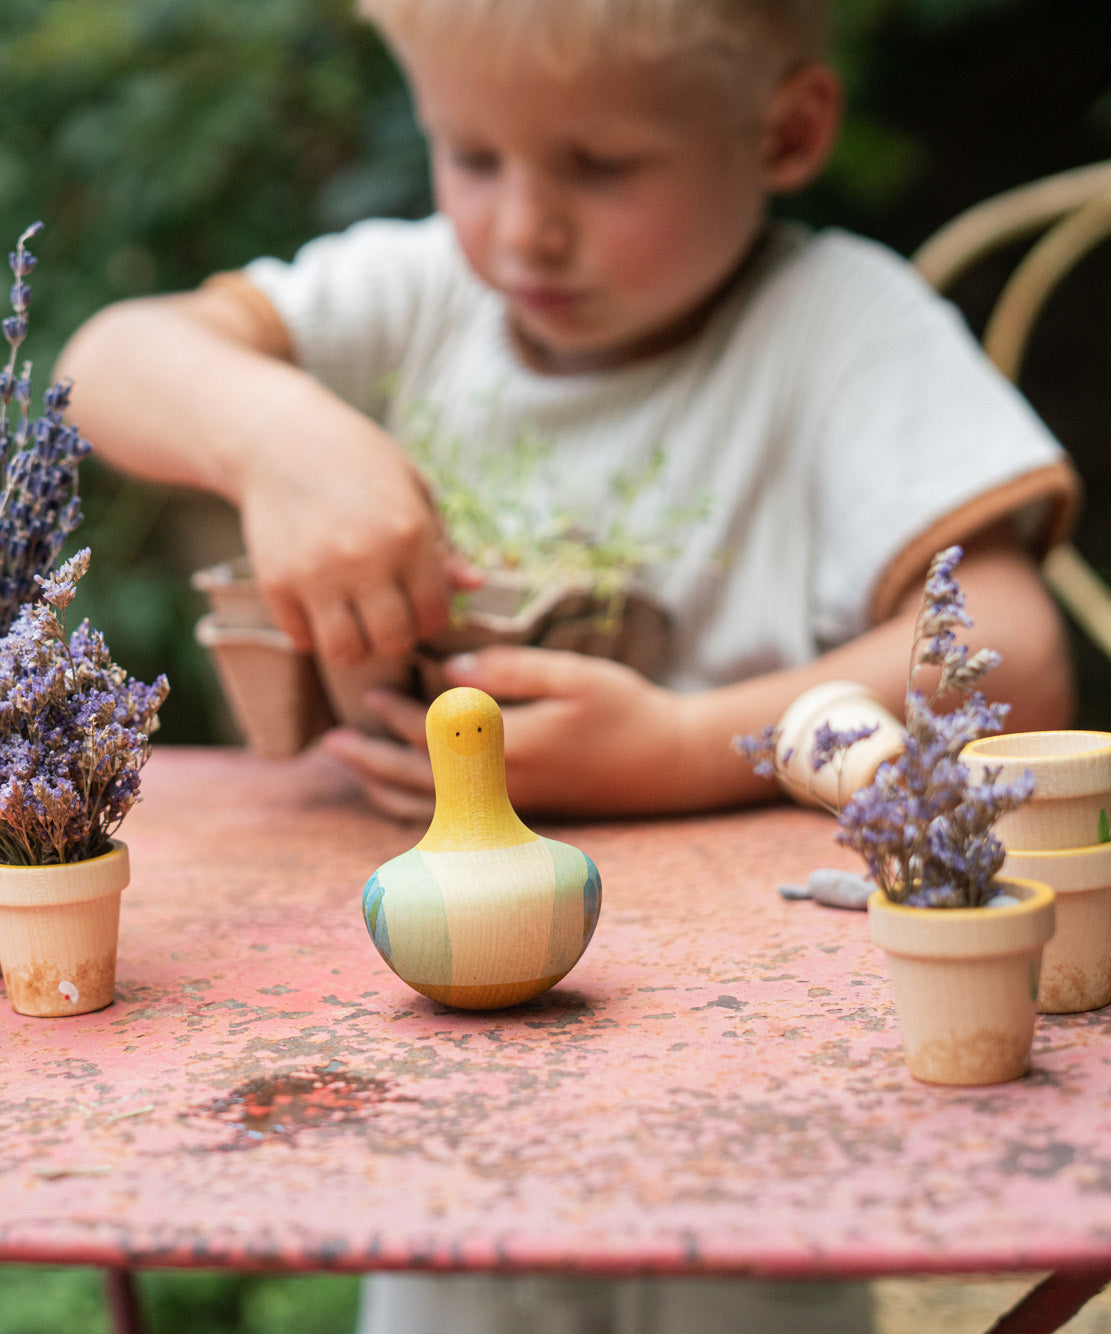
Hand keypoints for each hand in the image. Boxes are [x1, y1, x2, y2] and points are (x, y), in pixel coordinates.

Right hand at [237, 395, 479, 662]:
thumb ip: (442, 545)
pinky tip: (317, 605)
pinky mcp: (275, 582)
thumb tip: (476, 585)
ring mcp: (316, 573)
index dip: (429, 619)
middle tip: (385, 618)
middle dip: (395, 638)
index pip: (433, 615)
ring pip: (346, 652)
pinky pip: (302, 638)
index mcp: (409, 534)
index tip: (417, 608)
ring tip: (353, 620)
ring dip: (354, 644)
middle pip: (392, 642)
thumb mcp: (412, 491)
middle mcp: (365, 558)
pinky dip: (312, 632)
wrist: (279, 437)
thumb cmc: (359, 463)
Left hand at [322, 646, 692, 818]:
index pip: (434, 733)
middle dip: (370, 758)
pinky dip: (415, 805)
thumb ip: (511, 668)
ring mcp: (508, 808)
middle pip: (417, 778)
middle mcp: (502, 788)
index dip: (396, 712)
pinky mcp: (516, 815)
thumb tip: (449, 666)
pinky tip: (397, 788)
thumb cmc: (626, 711)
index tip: (370, 689)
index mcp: (512, 748)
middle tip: (329, 741)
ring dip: (384, 786)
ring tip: (350, 767)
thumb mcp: (576, 674)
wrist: (667, 764)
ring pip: (429, 806)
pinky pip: (449, 818)